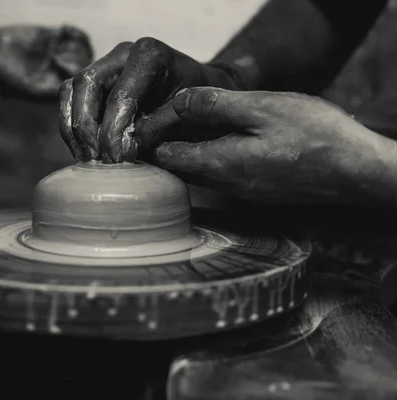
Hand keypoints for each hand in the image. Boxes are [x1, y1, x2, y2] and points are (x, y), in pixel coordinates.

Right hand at [0, 25, 92, 98]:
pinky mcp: (51, 37)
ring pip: (81, 48)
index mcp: (59, 85)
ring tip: (63, 38)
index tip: (55, 61)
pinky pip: (72, 34)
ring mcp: (58, 53)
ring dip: (77, 42)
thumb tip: (73, 88)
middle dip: (77, 55)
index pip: (81, 79)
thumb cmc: (7, 79)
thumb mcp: (30, 89)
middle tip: (56, 50)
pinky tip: (64, 29)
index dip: (75, 68)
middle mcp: (61, 70)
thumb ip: (51, 90)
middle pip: (84, 62)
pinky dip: (74, 31)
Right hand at [58, 38, 246, 161]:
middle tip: (95, 159)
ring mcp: (105, 66)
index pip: (119, 95)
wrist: (201, 97)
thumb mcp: (186, 117)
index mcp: (149, 55)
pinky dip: (71, 127)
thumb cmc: (198, 107)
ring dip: (73, 128)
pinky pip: (70, 101)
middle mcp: (122, 54)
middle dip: (86, 127)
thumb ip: (156, 129)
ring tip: (86, 158)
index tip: (115, 159)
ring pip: (71, 91)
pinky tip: (83, 151)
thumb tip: (124, 149)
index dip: (112, 131)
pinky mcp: (95, 83)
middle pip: (86, 84)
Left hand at [150, 88, 396, 204]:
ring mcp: (241, 193)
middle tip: (159, 123)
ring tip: (186, 127)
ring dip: (188, 153)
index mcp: (220, 164)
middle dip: (164, 147)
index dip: (151, 137)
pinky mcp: (257, 192)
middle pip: (178, 169)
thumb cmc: (315, 136)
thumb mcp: (262, 108)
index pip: (166, 157)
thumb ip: (215, 106)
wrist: (358, 170)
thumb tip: (178, 102)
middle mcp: (225, 186)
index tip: (146, 120)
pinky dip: (210, 159)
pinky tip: (222, 140)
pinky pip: (220, 177)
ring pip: (199, 174)